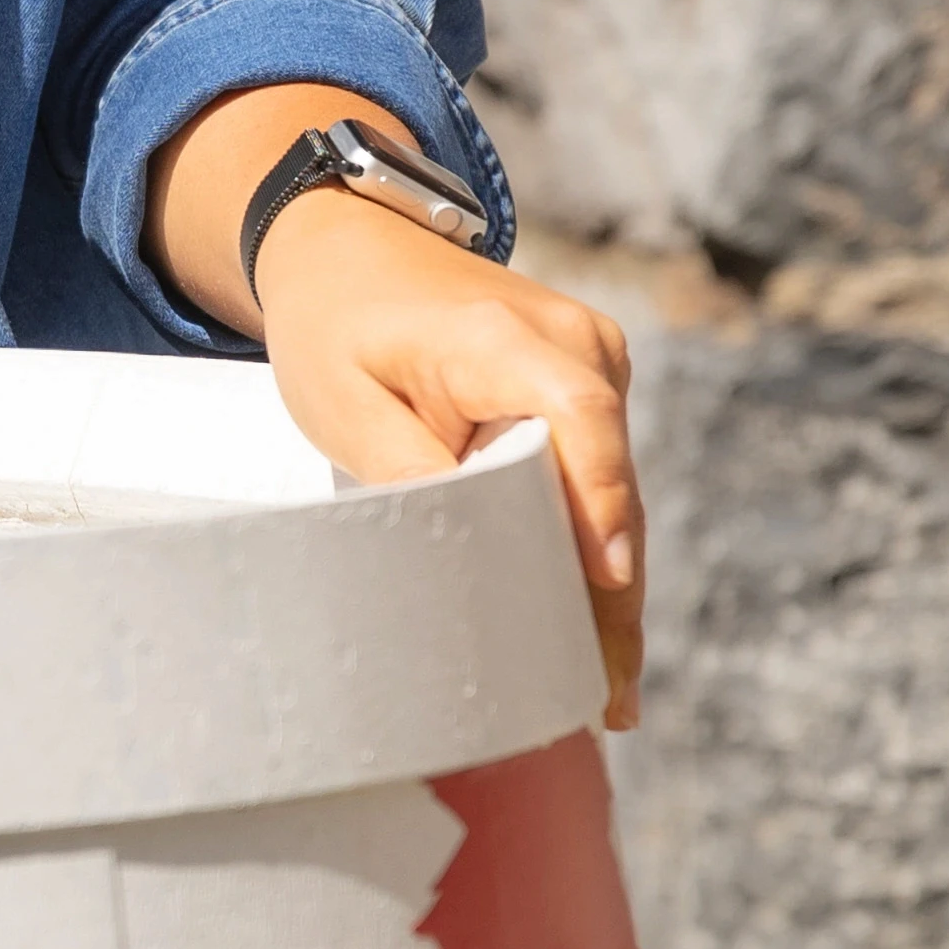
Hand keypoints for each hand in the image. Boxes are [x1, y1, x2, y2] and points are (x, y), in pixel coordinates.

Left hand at [252, 188, 643, 727]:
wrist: (348, 247)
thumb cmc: (336, 322)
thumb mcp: (345, 401)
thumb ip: (411, 472)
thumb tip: (469, 557)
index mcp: (508, 338)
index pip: (579, 422)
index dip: (601, 507)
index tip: (608, 589)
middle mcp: (575, 343)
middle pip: (610, 481)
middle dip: (610, 595)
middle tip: (606, 701)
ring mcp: (593, 361)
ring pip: (612, 491)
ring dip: (607, 585)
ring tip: (603, 695)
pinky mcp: (589, 385)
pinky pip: (598, 476)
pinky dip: (590, 545)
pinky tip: (589, 631)